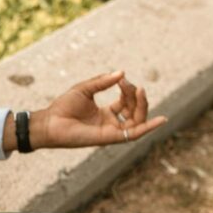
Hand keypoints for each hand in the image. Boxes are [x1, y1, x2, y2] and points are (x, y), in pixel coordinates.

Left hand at [3, 71, 167, 150]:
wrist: (50, 122)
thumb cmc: (63, 107)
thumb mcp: (85, 89)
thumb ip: (103, 81)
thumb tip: (122, 73)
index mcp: (105, 113)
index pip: (126, 102)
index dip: (128, 90)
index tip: (122, 79)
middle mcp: (110, 124)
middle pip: (135, 111)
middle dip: (136, 96)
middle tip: (128, 85)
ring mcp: (111, 131)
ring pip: (138, 121)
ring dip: (142, 105)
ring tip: (138, 90)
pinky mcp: (110, 138)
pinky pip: (134, 134)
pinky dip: (149, 127)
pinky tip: (161, 119)